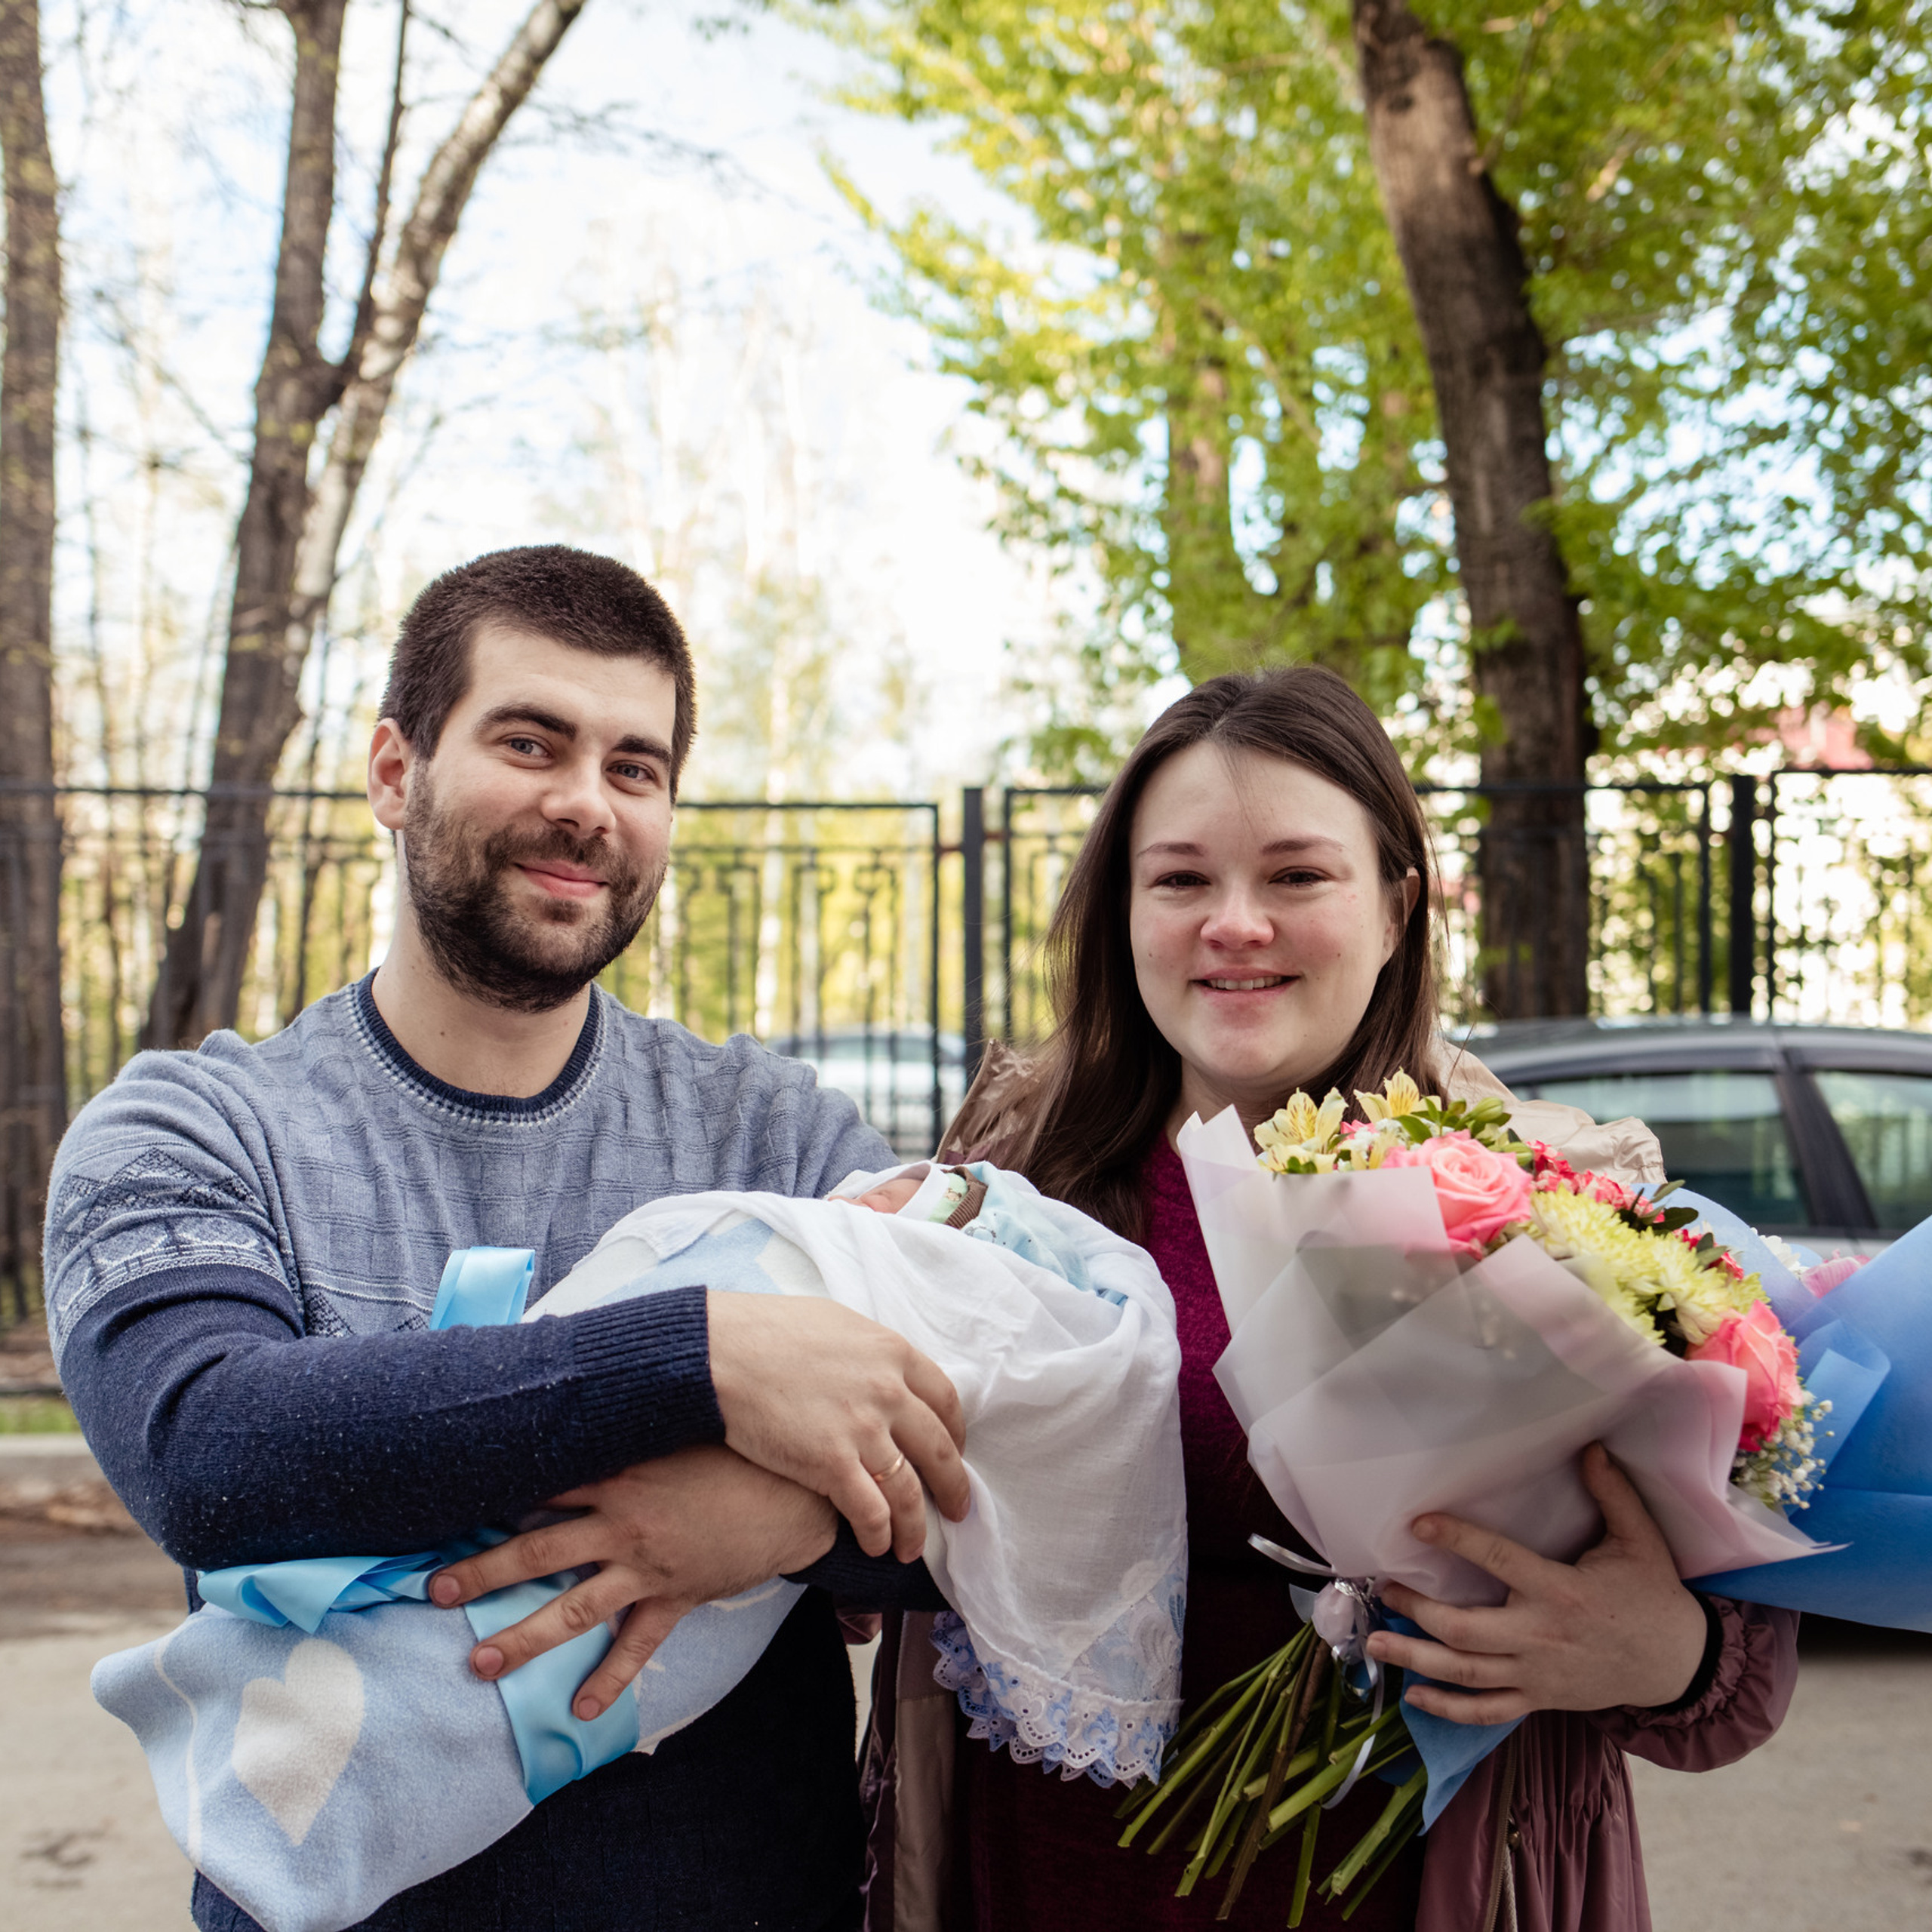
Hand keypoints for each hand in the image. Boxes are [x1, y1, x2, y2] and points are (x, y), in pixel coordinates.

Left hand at [428, 1445, 836, 1719]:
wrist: (797, 1488)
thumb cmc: (739, 1449)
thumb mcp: (683, 1426)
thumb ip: (636, 1419)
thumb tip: (597, 1383)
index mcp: (620, 1476)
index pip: (543, 1488)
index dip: (495, 1500)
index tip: (448, 1512)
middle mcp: (623, 1524)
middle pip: (538, 1550)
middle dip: (483, 1572)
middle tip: (436, 1593)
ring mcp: (648, 1565)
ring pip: (573, 1607)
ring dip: (523, 1637)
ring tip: (480, 1662)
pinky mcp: (677, 1595)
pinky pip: (638, 1644)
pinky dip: (610, 1678)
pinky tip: (582, 1709)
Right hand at [705, 1291, 968, 1560]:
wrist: (721, 1350)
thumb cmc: (767, 1331)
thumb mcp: (836, 1325)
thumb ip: (869, 1353)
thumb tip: (881, 1372)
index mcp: (893, 1352)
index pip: (946, 1400)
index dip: (955, 1434)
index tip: (954, 1454)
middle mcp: (889, 1391)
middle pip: (940, 1451)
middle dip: (953, 1488)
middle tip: (956, 1511)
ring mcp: (863, 1429)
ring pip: (909, 1492)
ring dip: (916, 1527)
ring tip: (911, 1548)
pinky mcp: (831, 1463)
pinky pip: (871, 1512)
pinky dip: (879, 1535)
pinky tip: (875, 1545)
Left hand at [1364, 1444, 1709, 1724]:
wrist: (1680, 1666)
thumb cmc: (1655, 1598)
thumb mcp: (1641, 1541)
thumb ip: (1613, 1494)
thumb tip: (1590, 1446)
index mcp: (1560, 1591)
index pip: (1499, 1561)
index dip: (1458, 1540)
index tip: (1417, 1523)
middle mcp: (1541, 1636)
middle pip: (1467, 1630)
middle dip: (1418, 1611)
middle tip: (1384, 1589)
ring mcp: (1538, 1674)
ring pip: (1468, 1673)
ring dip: (1417, 1659)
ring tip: (1376, 1643)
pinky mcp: (1540, 1699)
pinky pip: (1488, 1710)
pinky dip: (1449, 1709)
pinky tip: (1413, 1698)